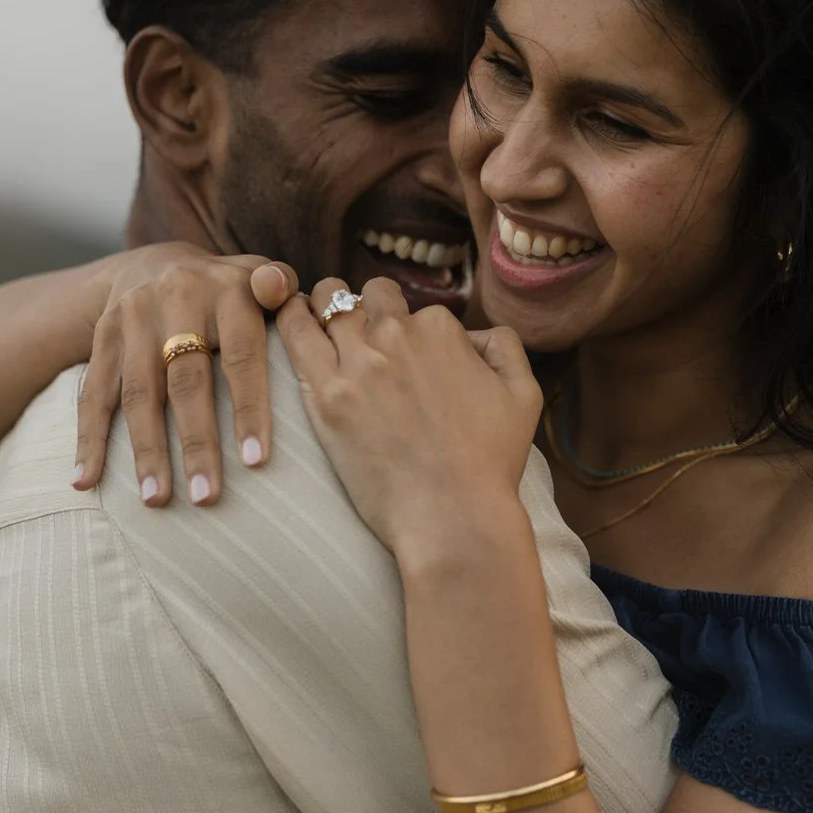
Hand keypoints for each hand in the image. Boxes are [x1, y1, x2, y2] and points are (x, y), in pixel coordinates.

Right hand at [71, 242, 299, 506]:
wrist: (156, 264)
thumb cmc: (231, 290)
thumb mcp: (260, 276)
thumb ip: (282, 287)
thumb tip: (293, 294)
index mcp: (227, 291)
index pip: (242, 357)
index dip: (249, 409)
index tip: (256, 462)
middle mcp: (176, 300)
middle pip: (186, 380)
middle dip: (196, 443)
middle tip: (206, 497)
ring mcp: (133, 320)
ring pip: (139, 393)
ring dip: (146, 450)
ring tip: (155, 500)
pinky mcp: (102, 338)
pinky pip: (93, 393)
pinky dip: (88, 439)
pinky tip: (85, 481)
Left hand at [277, 277, 543, 559]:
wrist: (452, 516)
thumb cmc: (491, 463)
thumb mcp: (524, 395)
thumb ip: (504, 347)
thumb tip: (474, 333)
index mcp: (442, 330)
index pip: (418, 310)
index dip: (412, 331)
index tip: (408, 357)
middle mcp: (398, 336)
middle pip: (371, 296)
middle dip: (367, 307)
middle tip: (359, 330)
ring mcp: (358, 364)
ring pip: (328, 302)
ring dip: (324, 303)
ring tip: (314, 312)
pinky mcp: (325, 396)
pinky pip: (296, 335)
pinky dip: (290, 318)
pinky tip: (288, 317)